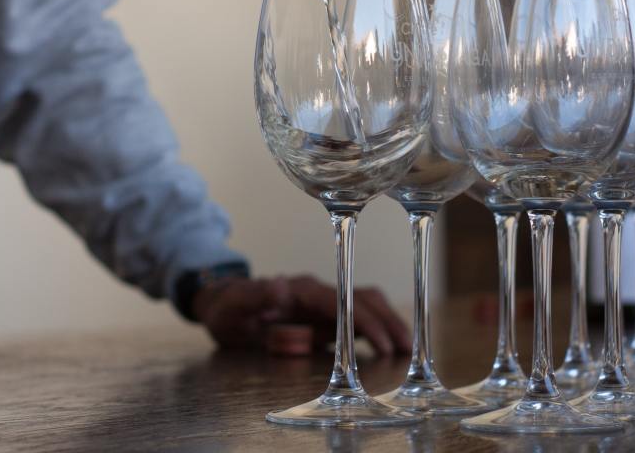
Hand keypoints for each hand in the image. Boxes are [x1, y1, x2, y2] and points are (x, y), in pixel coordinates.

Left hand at [193, 275, 409, 357]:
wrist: (225, 304)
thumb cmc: (229, 307)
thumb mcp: (233, 305)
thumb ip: (255, 297)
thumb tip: (280, 286)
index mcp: (300, 289)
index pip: (338, 300)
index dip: (361, 319)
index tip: (381, 341)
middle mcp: (317, 292)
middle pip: (360, 298)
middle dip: (386, 320)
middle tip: (408, 348)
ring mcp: (323, 302)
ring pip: (365, 304)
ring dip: (388, 322)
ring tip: (409, 349)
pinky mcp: (325, 315)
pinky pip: (357, 317)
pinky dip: (378, 328)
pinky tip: (392, 346)